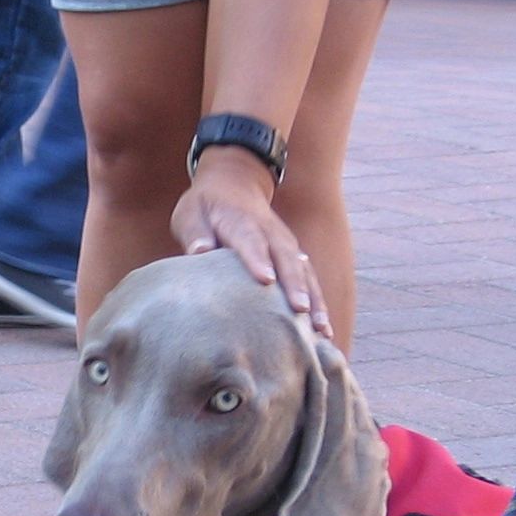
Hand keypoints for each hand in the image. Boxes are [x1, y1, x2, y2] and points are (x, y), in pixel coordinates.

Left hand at [172, 147, 330, 334]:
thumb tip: (199, 251)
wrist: (234, 183)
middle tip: (300, 310)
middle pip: (285, 258)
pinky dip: (319, 303)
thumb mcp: (191, 213)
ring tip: (321, 330)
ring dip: (314, 299)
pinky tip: (324, 332)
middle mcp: (270, 233)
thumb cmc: (206, 206)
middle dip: (294, 284)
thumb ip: (195, 232)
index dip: (258, 259)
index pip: (250, 241)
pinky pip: (310, 279)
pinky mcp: (295, 255)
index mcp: (240, 222)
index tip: (266, 279)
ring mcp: (286, 244)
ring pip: (304, 272)